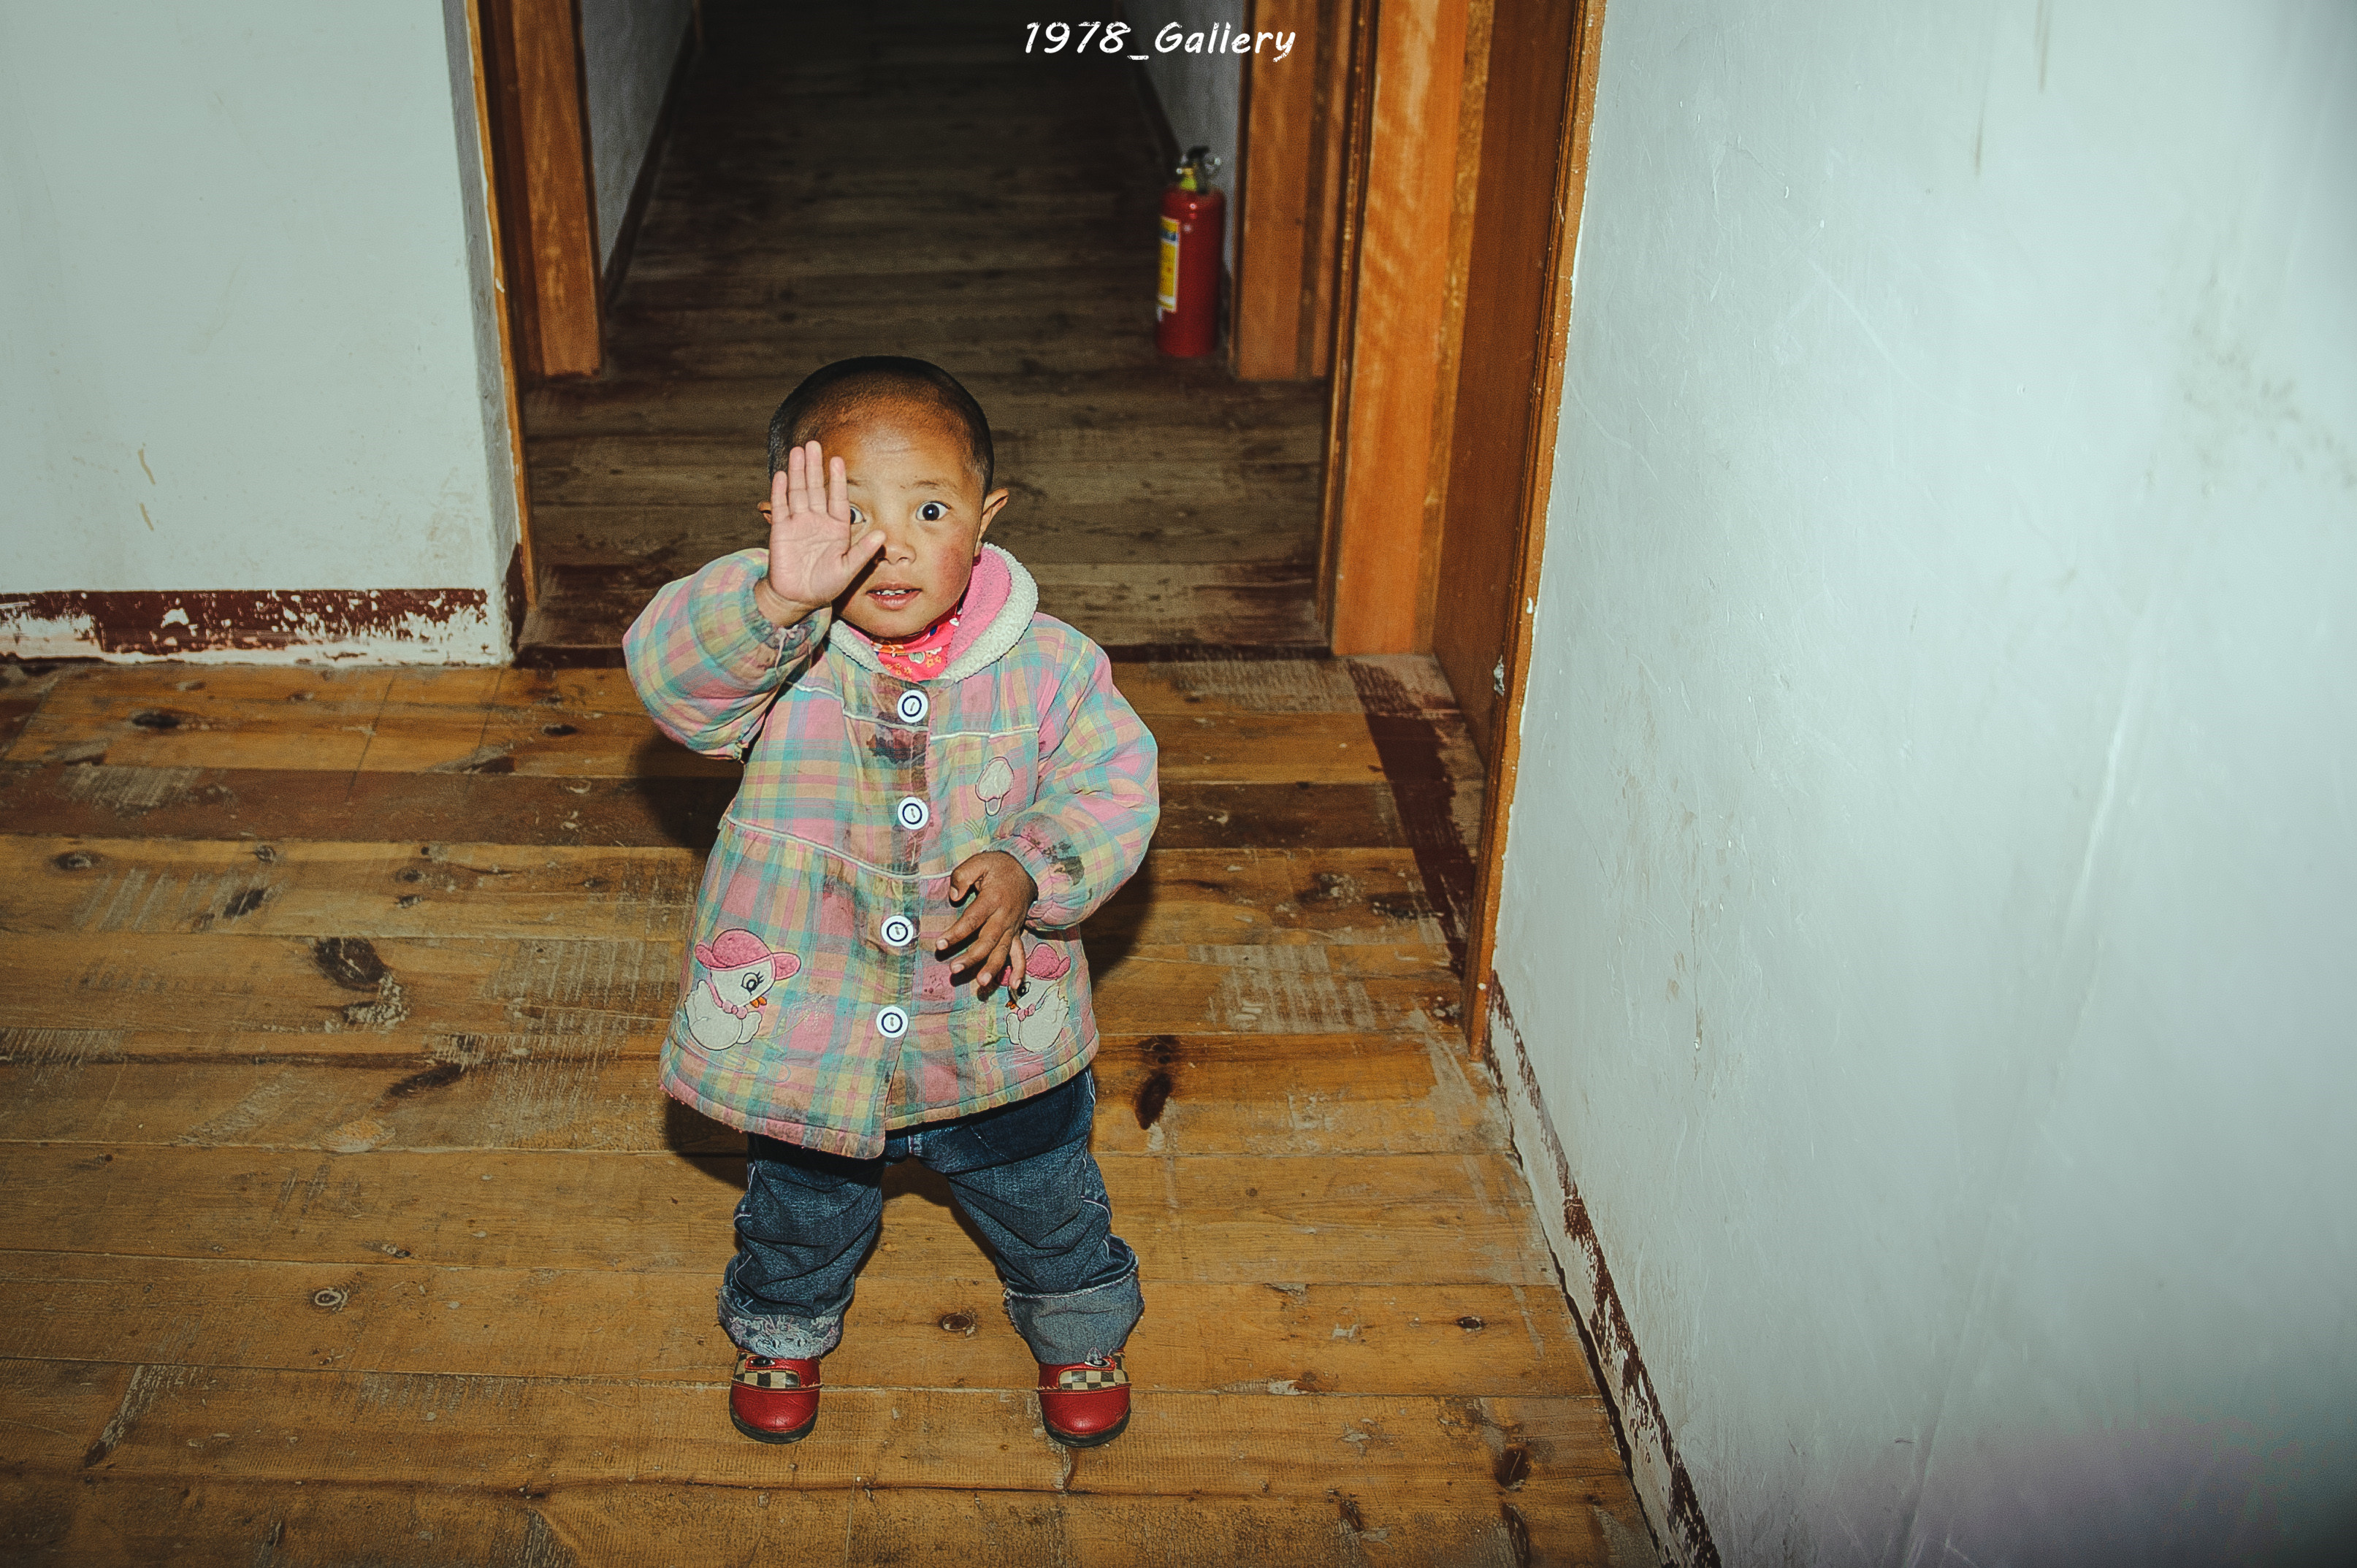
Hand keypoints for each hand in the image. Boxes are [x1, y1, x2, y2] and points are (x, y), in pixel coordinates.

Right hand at [753, 439, 886, 624]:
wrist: (798, 598)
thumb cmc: (825, 586)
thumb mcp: (848, 570)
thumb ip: (863, 552)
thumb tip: (883, 536)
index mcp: (836, 528)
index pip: (837, 498)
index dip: (837, 480)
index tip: (838, 460)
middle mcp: (817, 522)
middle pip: (815, 489)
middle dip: (814, 467)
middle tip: (813, 444)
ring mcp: (798, 524)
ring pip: (797, 492)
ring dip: (797, 472)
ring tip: (798, 451)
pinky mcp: (781, 531)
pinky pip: (781, 507)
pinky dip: (780, 491)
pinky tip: (781, 475)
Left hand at [936, 851, 1037, 994]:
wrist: (1024, 870)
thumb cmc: (997, 867)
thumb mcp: (979, 862)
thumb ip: (962, 876)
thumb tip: (953, 897)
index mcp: (994, 899)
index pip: (973, 919)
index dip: (956, 933)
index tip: (940, 944)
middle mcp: (1005, 916)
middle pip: (988, 940)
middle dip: (972, 957)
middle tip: (954, 969)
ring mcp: (1012, 927)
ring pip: (1003, 951)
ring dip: (993, 968)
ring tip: (982, 984)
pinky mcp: (1016, 933)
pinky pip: (1020, 954)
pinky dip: (1020, 971)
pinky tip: (1013, 986)